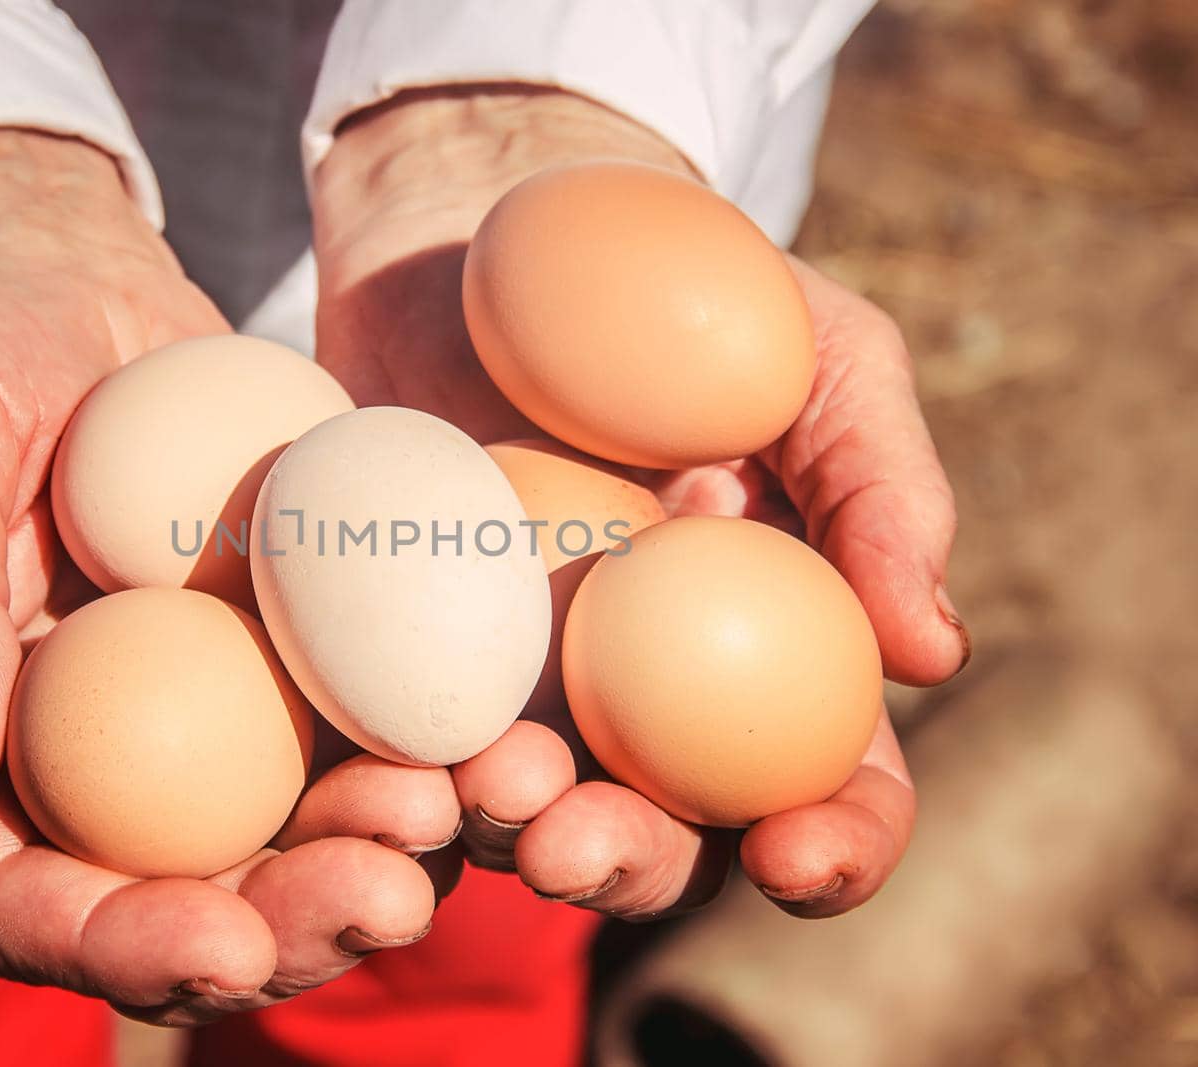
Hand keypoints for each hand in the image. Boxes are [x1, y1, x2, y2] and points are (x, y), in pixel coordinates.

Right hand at [0, 129, 457, 1023]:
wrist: (49, 272)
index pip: (16, 899)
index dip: (114, 946)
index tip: (222, 945)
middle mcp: (80, 758)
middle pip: (178, 897)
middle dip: (284, 923)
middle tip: (388, 900)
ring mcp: (189, 712)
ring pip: (283, 834)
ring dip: (375, 851)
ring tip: (455, 813)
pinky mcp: (277, 652)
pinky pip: (351, 723)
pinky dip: (420, 747)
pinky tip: (493, 738)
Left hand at [311, 88, 968, 920]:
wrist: (504, 232)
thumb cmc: (694, 292)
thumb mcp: (821, 356)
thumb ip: (881, 488)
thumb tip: (934, 655)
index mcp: (778, 653)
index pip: (832, 788)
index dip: (833, 850)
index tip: (790, 857)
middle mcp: (654, 698)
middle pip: (664, 838)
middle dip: (628, 866)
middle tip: (571, 840)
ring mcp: (524, 681)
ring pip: (523, 812)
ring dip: (503, 827)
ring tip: (482, 778)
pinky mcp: (404, 652)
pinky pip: (400, 738)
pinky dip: (395, 769)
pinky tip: (386, 758)